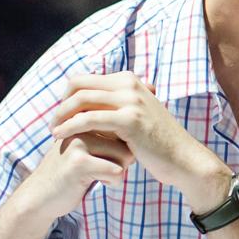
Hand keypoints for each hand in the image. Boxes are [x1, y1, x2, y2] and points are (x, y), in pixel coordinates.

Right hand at [20, 131, 133, 222]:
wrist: (40, 195)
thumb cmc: (72, 172)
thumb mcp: (90, 147)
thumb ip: (110, 135)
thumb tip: (143, 128)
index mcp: (85, 117)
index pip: (124, 124)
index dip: (126, 145)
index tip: (110, 157)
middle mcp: (81, 125)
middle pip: (128, 140)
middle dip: (124, 159)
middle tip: (105, 168)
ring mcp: (79, 143)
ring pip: (125, 155)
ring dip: (119, 171)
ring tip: (100, 175)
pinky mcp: (79, 163)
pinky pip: (116, 172)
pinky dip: (113, 182)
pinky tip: (97, 183)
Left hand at [49, 73, 228, 206]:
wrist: (183, 159)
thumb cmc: (158, 144)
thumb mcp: (138, 116)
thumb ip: (118, 106)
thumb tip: (93, 105)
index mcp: (129, 80)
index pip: (84, 79)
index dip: (67, 96)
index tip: (62, 115)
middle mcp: (130, 84)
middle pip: (78, 84)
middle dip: (61, 103)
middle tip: (54, 123)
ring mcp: (131, 100)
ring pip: (81, 99)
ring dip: (61, 115)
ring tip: (54, 132)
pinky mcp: (130, 119)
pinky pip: (89, 118)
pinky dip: (71, 126)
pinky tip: (61, 137)